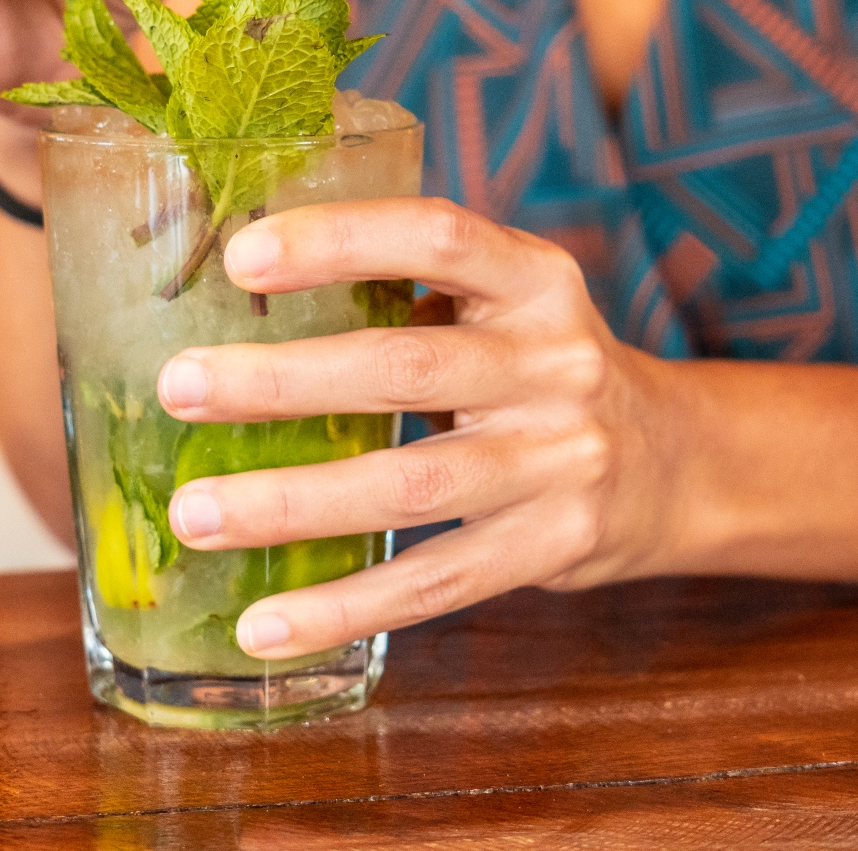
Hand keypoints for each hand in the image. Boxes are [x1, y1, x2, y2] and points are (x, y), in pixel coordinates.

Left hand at [155, 198, 675, 659]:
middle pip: (406, 369)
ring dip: (292, 503)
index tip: (244, 254)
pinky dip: (345, 606)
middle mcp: (557, 363)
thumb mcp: (508, 306)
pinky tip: (266, 622)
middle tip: (180, 388)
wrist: (676, 463)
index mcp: (537, 281)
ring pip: (410, 486)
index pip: (439, 236)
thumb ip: (412, 293)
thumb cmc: (544, 369)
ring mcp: (561, 460)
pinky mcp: (554, 546)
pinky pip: (435, 583)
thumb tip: (241, 296)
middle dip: (283, 381)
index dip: (342, 239)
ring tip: (198, 513)